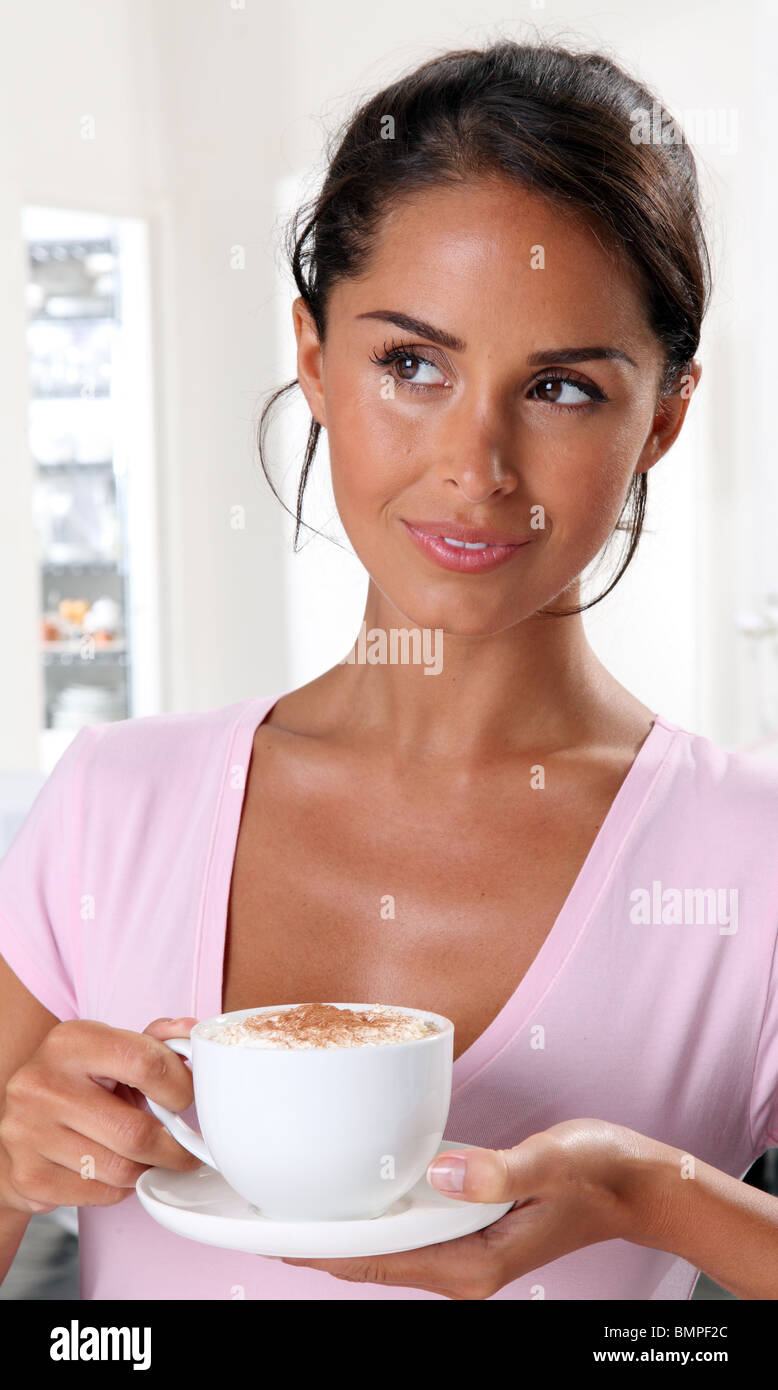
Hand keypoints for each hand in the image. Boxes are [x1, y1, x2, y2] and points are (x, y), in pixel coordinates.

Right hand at [0, 1017, 202, 1213]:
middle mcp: (42, 1084)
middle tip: (184, 1149)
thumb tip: (188, 1029)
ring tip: (147, 1158)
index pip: (144, 1062)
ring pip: (121, 1170)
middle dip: (172, 1148)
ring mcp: (28, 1132)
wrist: (18, 1125)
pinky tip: (114, 1170)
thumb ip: (153, 1040)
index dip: (179, 1086)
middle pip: (136, 1132)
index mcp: (70, 1042)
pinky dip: (119, 1188)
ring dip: (146, 1169)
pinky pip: (100, 1193)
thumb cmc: (75, 1084)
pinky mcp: (28, 1176)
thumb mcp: (108, 1052)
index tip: (185, 1100)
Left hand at [279, 1118, 669, 1298]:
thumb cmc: (599, 1173)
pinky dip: (363, 1214)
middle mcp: (457, 1267)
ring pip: (376, 1247)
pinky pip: (398, 1229)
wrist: (636, 1185)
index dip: (314, 1249)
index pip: (373, 1260)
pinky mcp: (463, 1230)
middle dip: (307, 1240)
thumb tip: (444, 1174)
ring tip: (276, 1199)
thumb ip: (501, 1170)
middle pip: (363, 1260)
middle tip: (247, 1208)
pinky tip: (339, 1190)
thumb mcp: (555, 1163)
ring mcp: (459, 1252)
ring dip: (330, 1228)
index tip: (260, 1232)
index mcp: (470, 1264)